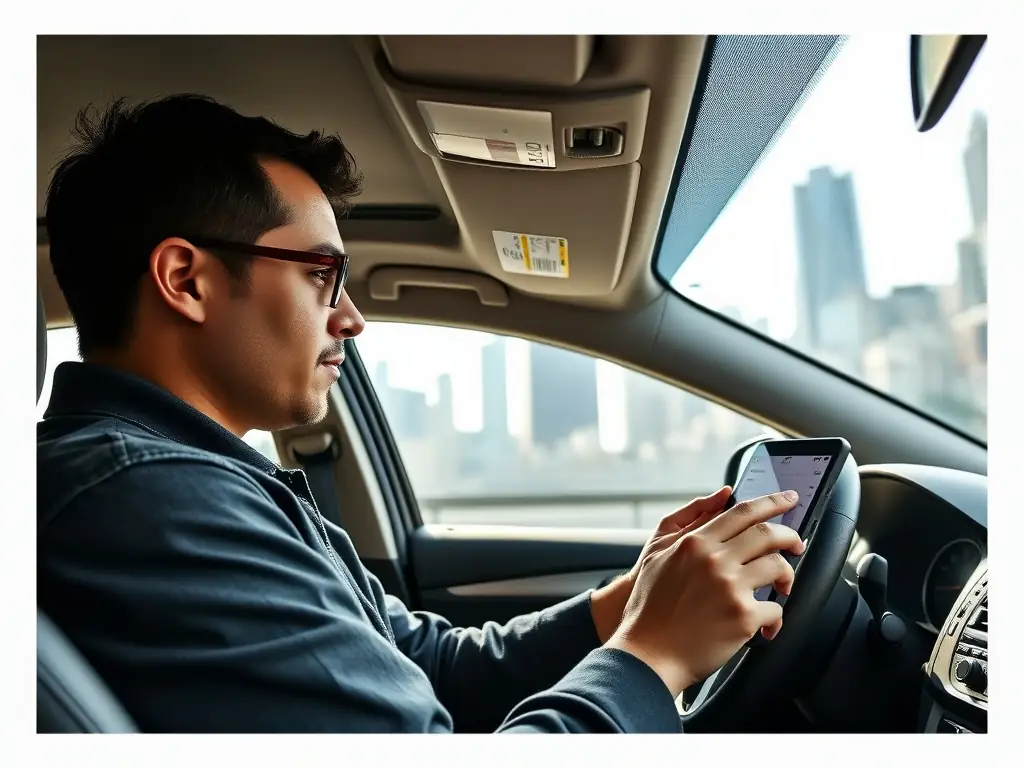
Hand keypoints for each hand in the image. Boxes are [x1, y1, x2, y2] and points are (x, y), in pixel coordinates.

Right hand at [606, 491, 805, 697]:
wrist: (647, 653)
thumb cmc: (649, 606)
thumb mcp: (657, 551)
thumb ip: (688, 518)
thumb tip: (723, 495)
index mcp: (695, 543)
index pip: (743, 513)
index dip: (772, 503)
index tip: (789, 500)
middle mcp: (715, 561)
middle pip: (768, 535)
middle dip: (791, 536)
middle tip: (797, 544)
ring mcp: (730, 589)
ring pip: (778, 567)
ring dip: (787, 576)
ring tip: (782, 586)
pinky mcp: (742, 618)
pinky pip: (775, 610)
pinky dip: (775, 618)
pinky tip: (766, 625)